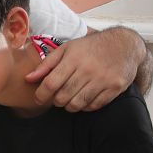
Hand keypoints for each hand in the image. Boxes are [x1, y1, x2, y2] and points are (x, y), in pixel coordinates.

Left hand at [24, 28, 142, 111]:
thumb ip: (46, 65)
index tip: (38, 98)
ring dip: (69, 106)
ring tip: (69, 99)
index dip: (41, 95)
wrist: (124, 45)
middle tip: (57, 97)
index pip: (51, 83)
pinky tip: (84, 99)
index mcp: (73, 59)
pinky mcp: (115, 88)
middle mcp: (88, 70)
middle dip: (56, 101)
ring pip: (77, 104)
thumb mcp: (67, 49)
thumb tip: (28, 79)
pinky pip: (94, 105)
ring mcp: (103, 80)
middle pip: (63, 96)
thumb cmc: (90, 47)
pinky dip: (86, 106)